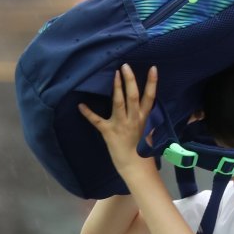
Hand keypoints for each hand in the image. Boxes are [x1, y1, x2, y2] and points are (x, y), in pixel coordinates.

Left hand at [78, 64, 157, 181]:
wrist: (136, 167)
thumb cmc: (142, 150)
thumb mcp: (148, 130)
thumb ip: (145, 116)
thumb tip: (145, 105)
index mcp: (144, 118)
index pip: (150, 97)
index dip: (152, 82)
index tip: (153, 68)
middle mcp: (134, 119)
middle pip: (133, 96)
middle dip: (130, 80)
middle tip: (125, 66)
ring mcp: (121, 125)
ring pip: (119, 103)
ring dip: (117, 88)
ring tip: (114, 74)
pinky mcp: (109, 132)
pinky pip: (97, 121)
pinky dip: (88, 113)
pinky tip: (80, 105)